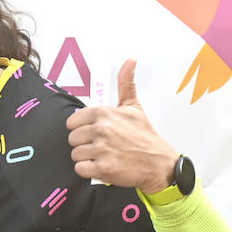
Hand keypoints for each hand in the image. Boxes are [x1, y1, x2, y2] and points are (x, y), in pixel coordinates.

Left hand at [66, 59, 177, 194]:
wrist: (159, 163)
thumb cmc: (144, 135)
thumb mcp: (133, 106)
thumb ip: (126, 83)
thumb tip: (131, 60)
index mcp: (104, 113)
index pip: (72, 122)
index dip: (82, 129)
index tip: (95, 132)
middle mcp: (101, 129)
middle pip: (72, 139)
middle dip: (84, 144)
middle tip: (102, 146)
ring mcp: (102, 149)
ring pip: (75, 154)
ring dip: (87, 158)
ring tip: (104, 155)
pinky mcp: (103, 168)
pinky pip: (80, 169)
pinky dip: (89, 170)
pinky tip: (103, 166)